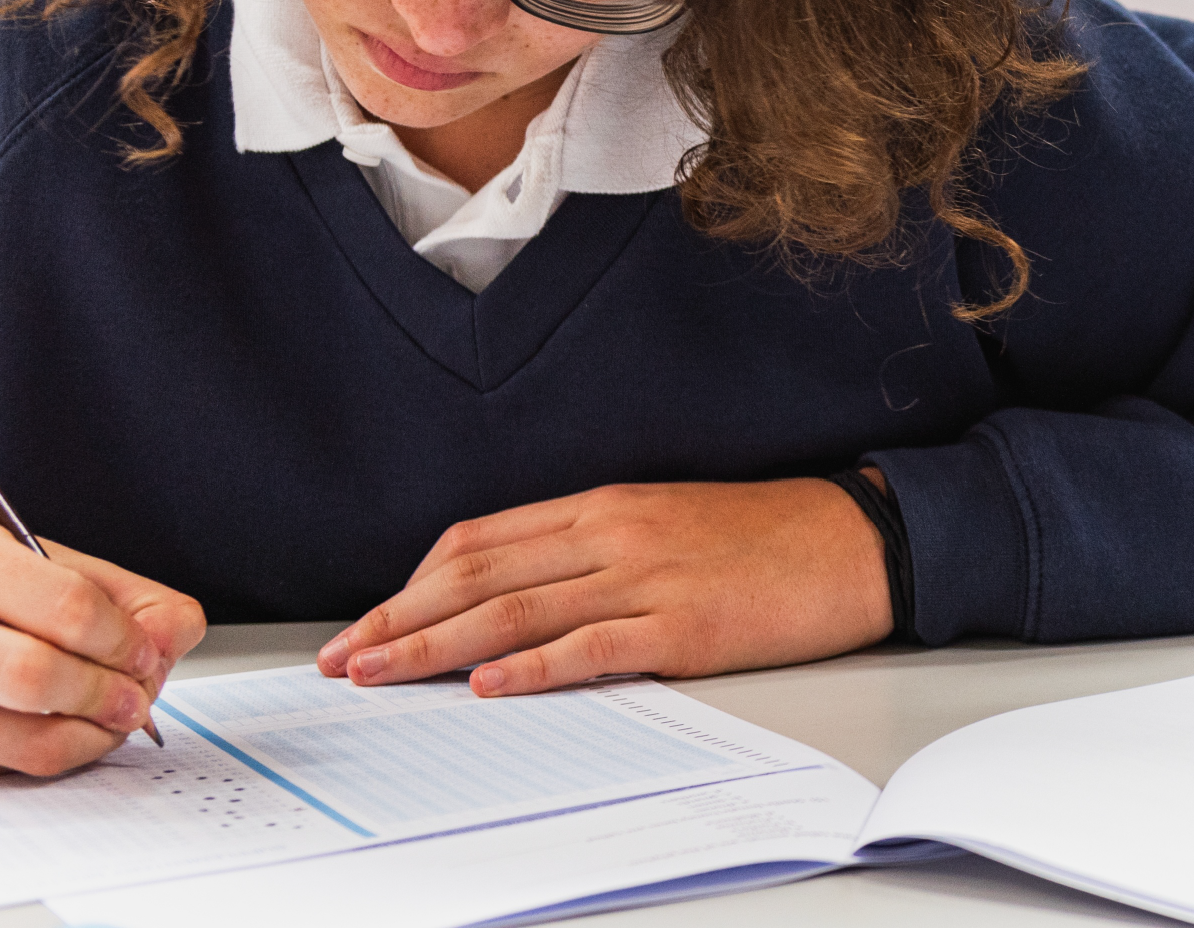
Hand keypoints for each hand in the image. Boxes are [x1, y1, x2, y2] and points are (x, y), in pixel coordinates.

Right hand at [0, 506, 205, 780]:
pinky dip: (55, 753)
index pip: (64, 606)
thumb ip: (117, 592)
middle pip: (38, 677)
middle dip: (112, 691)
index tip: (151, 647)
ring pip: (23, 737)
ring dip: (95, 732)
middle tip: (143, 690)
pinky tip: (70, 728)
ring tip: (119, 712)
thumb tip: (179, 632)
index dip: (125, 636)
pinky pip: (1, 767)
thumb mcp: (31, 556)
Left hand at [317, 477, 892, 696]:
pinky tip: (488, 687)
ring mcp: (646, 576)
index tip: (369, 621)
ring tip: (380, 673)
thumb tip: (515, 594)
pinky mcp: (685, 625)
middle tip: (342, 657)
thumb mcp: (662, 523)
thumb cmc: (759, 536)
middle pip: (480, 573)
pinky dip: (532, 667)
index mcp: (602, 505)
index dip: (413, 582)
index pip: (481, 539)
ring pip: (517, 609)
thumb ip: (590, 549)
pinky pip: (592, 646)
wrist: (851, 537)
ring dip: (435, 644)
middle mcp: (611, 531)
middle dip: (400, 617)